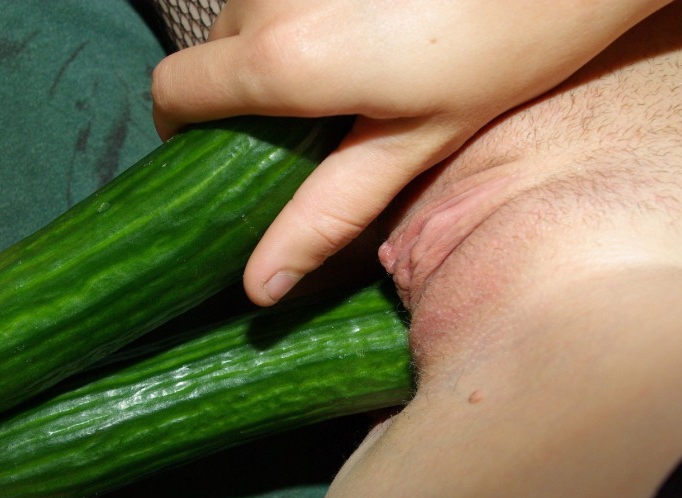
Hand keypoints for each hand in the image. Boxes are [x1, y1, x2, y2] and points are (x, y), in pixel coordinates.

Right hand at [152, 0, 671, 304]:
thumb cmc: (507, 47)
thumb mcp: (416, 141)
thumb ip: (327, 209)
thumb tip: (258, 285)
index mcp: (283, 58)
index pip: (174, 89)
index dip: (181, 125)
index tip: (215, 149)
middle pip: (212, 47)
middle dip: (244, 83)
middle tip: (316, 110)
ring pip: (247, 5)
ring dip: (274, 35)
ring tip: (354, 54)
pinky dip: (302, 1)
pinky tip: (366, 12)